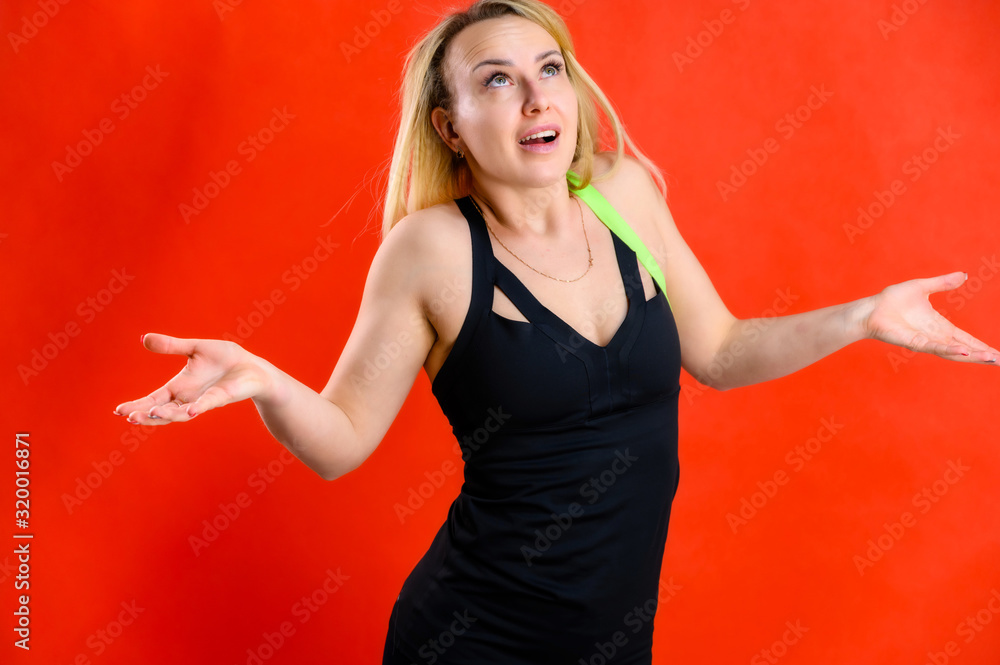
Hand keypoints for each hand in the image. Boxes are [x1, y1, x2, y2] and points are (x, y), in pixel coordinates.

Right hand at [113, 333, 272, 424]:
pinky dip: (198, 408)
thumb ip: (172, 346)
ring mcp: (204, 401)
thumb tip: (145, 338)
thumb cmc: (225, 358)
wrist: (252, 366)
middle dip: (146, 415)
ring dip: (166, 415)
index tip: (119, 411)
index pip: (154, 399)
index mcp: (180, 387)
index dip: (137, 405)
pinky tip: (191, 411)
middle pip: (163, 412)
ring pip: (181, 414)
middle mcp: (189, 398)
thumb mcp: (195, 348)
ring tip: (150, 414)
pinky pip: (208, 404)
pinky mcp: (222, 398)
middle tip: (130, 417)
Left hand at [861, 271, 998, 363]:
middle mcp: (934, 337)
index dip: (981, 345)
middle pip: (964, 349)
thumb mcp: (923, 287)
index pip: (965, 338)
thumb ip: (943, 283)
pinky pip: (934, 347)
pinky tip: (964, 352)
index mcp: (939, 326)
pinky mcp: (912, 342)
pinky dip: (950, 350)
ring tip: (990, 359)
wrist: (870, 308)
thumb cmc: (892, 300)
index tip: (997, 353)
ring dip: (972, 356)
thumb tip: (964, 275)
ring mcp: (924, 341)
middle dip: (983, 356)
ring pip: (953, 352)